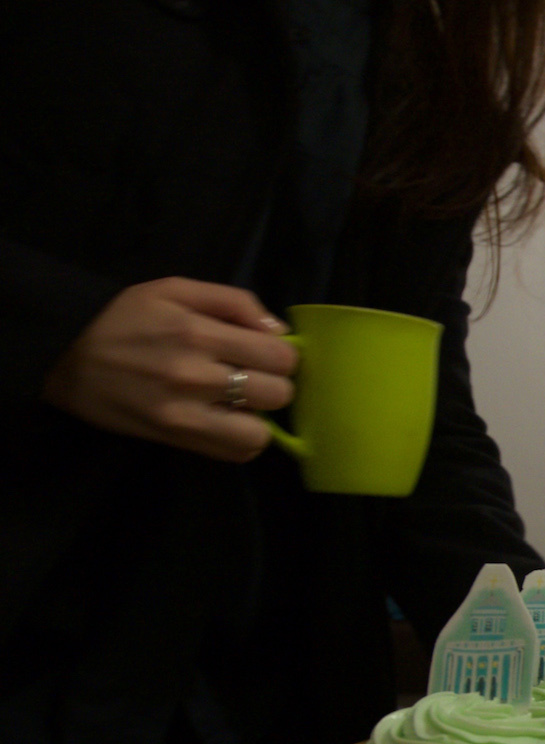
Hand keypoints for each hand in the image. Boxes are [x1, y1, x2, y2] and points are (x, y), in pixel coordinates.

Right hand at [41, 277, 298, 462]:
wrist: (63, 355)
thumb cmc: (122, 317)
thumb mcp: (174, 289)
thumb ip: (233, 301)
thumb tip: (279, 332)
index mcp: (198, 333)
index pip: (281, 356)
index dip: (282, 354)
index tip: (265, 353)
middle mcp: (194, 376)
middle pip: (279, 394)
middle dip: (274, 384)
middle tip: (253, 377)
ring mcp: (184, 413)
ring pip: (259, 434)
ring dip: (259, 419)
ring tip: (241, 404)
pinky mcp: (173, 438)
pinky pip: (233, 454)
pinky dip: (241, 441)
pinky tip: (228, 421)